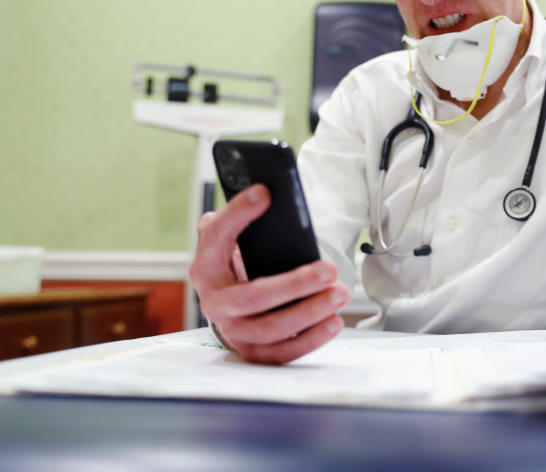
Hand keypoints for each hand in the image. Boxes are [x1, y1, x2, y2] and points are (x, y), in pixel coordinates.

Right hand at [189, 183, 348, 363]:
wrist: (228, 305)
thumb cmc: (236, 266)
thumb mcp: (230, 242)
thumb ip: (237, 220)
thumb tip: (259, 195)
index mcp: (205, 267)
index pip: (217, 236)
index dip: (238, 214)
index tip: (265, 193)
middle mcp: (215, 302)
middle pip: (253, 297)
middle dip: (294, 284)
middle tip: (329, 269)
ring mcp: (233, 331)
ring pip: (271, 329)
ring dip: (309, 313)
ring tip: (339, 294)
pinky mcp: (253, 352)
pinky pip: (281, 353)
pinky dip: (310, 340)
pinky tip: (333, 322)